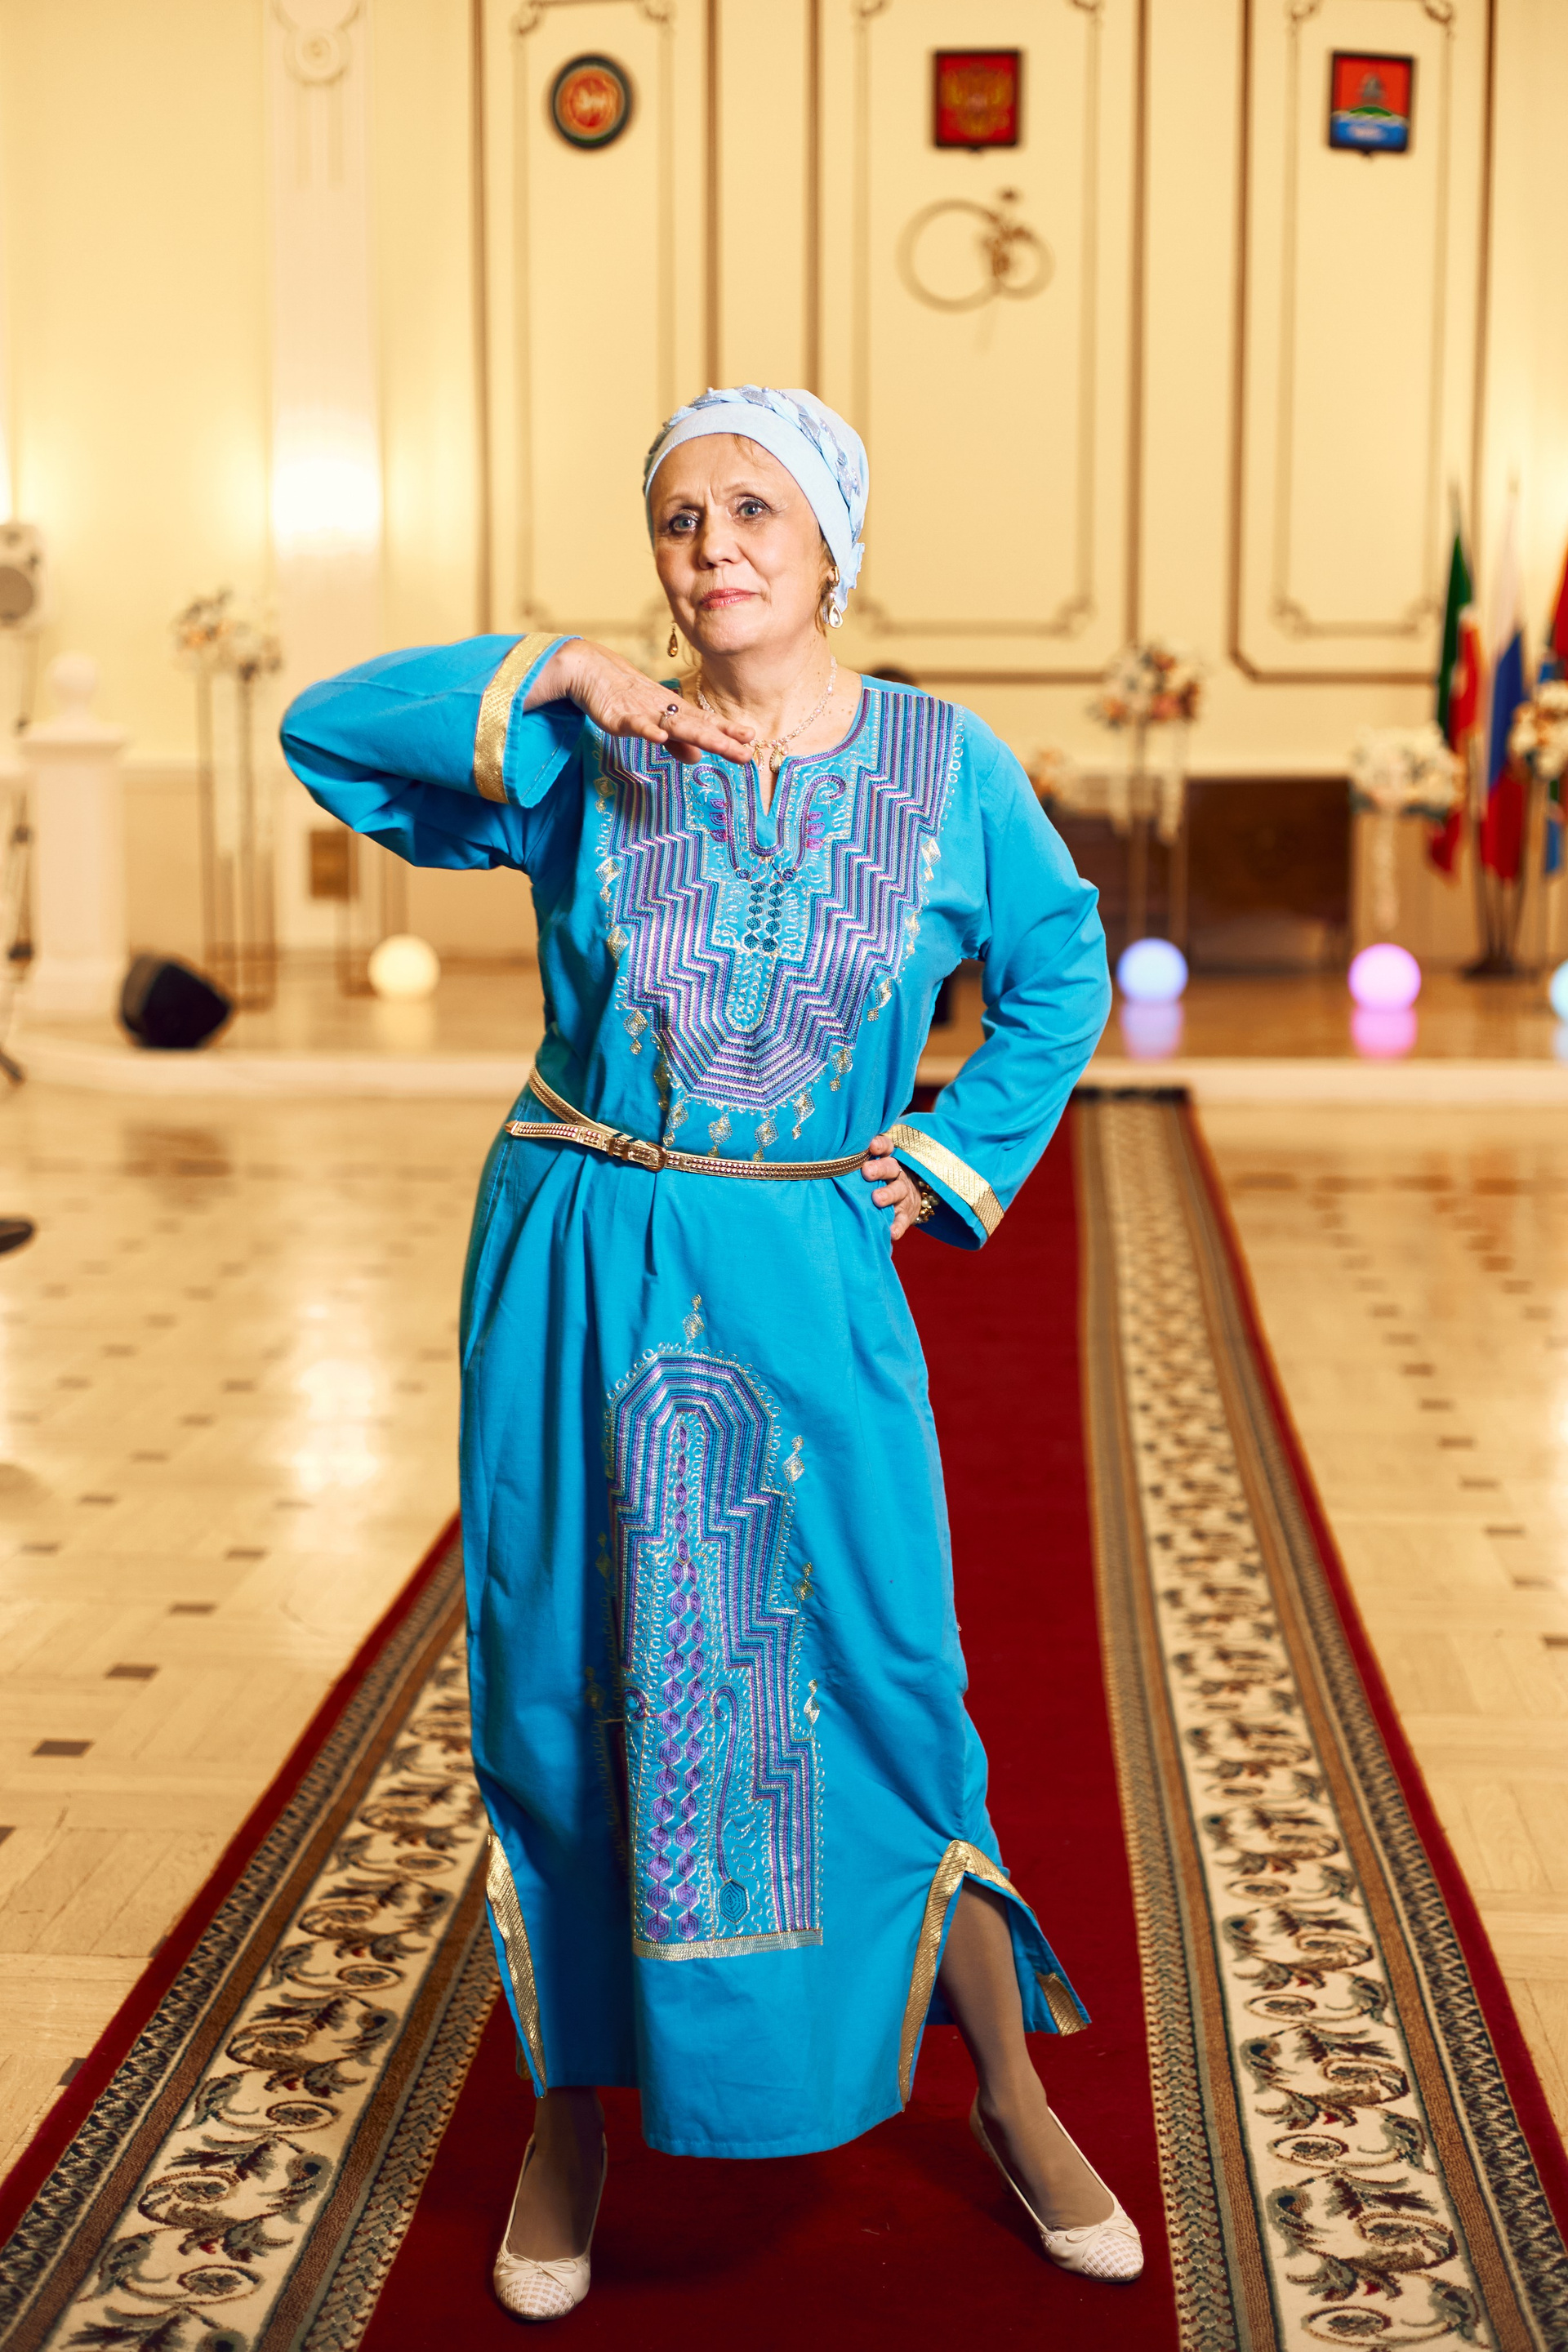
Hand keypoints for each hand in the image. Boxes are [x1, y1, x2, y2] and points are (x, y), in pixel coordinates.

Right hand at [525, 638, 754, 764]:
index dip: (727, 731)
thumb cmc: (624, 698)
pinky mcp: (621, 716)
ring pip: (675, 725)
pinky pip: (637, 724)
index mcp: (674, 712)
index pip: (705, 723)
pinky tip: (660, 737)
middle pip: (698, 726)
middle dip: (722, 739)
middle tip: (746, 752)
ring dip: (699, 735)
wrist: (592, 672)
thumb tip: (697, 758)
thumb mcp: (654, 722)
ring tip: (721, 745)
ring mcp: (644, 712)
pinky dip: (648, 730)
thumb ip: (675, 742)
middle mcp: (665, 711)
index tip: (750, 739)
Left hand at [861, 1134, 925, 1240]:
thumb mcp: (872, 1168)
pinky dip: (898, 1226)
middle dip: (879, 1169)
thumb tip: (824, 1163)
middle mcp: (896, 1175)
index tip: (871, 1146)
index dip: (880, 1145)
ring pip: (898, 1191)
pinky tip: (891, 1232)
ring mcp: (903, 1195)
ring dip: (888, 1195)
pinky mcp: (906, 1214)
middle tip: (867, 1172)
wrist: (908, 1200)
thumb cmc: (879, 1182)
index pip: (886, 1147)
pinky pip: (903, 1220)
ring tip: (877, 1199)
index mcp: (886, 1161)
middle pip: (891, 1167)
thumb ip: (855, 1164)